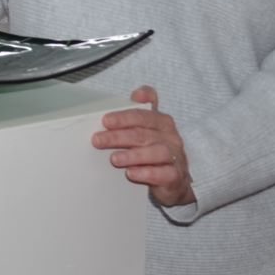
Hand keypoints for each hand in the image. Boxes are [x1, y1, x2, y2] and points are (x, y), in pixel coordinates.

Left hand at [91, 86, 193, 207]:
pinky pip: (163, 173)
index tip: (106, 120)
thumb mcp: (148, 129)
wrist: (174, 180)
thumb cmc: (155, 150)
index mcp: (162, 122)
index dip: (124, 117)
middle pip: (143, 134)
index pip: (143, 115)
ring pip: (156, 152)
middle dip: (118, 136)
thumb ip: (140, 111)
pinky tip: (131, 173)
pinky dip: (146, 173)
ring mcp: (175, 156)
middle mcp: (170, 137)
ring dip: (133, 155)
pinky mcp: (175, 176)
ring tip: (114, 159)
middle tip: (98, 140)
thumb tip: (138, 94)